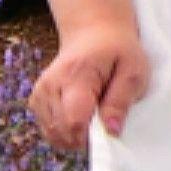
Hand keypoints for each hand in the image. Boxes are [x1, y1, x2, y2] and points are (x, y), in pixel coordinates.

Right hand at [29, 15, 152, 150]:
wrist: (93, 33)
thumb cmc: (117, 51)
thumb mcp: (133, 71)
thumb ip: (121, 101)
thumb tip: (111, 131)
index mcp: (75, 75)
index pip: (74, 121)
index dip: (92, 135)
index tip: (108, 128)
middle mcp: (50, 85)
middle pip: (62, 131)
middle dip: (86, 137)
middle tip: (104, 118)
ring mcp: (40, 93)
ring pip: (53, 134)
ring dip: (75, 135)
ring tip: (93, 114)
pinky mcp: (37, 100)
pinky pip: (48, 130)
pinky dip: (65, 131)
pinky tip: (80, 115)